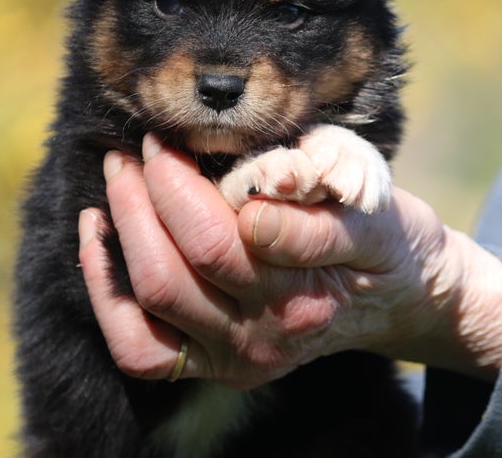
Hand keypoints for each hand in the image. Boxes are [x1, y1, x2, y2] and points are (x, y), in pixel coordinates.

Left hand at [78, 133, 501, 389]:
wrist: (404, 297)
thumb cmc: (384, 234)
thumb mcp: (374, 202)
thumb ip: (324, 195)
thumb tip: (261, 194)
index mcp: (313, 285)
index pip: (231, 235)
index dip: (181, 180)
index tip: (167, 135)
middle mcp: (272, 330)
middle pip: (181, 265)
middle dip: (144, 194)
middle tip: (139, 145)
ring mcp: (239, 356)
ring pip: (154, 300)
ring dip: (122, 228)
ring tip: (119, 175)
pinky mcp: (214, 367)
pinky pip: (140, 349)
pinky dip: (106, 294)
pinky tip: (97, 238)